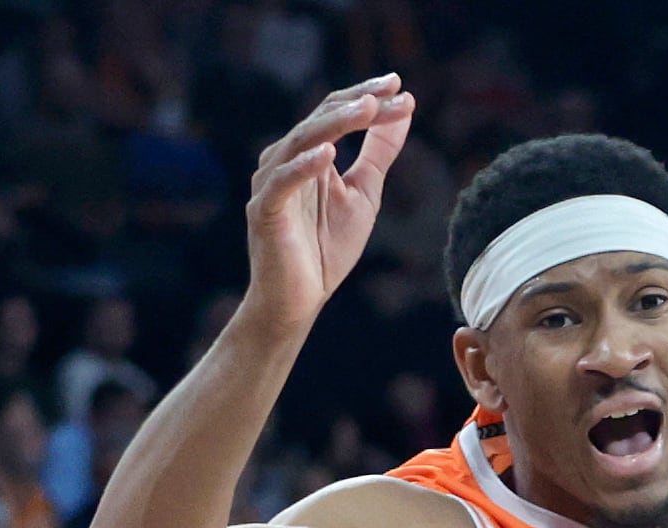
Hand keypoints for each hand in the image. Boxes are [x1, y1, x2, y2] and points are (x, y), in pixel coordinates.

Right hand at [244, 75, 414, 332]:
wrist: (299, 300)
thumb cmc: (327, 248)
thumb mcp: (364, 193)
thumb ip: (378, 153)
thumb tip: (402, 110)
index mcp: (308, 154)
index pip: (336, 113)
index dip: (367, 97)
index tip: (401, 87)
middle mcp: (285, 159)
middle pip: (320, 118)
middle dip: (358, 102)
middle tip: (389, 88)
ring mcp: (272, 182)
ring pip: (301, 141)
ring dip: (336, 123)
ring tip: (368, 108)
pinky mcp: (264, 210)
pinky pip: (282, 182)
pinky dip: (303, 167)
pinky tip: (328, 155)